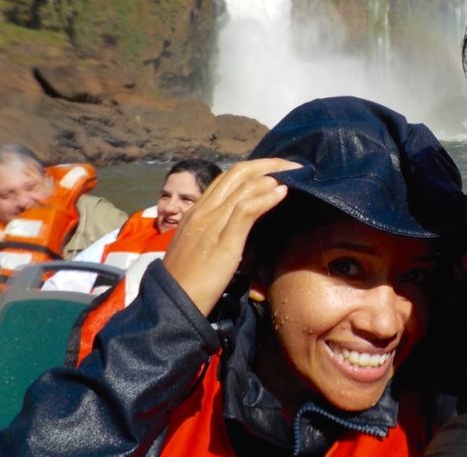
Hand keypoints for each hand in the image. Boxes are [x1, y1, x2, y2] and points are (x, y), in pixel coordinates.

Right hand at [162, 158, 299, 315]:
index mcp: (195, 212)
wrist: (173, 302)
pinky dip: (266, 197)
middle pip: (236, 174)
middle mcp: (202, 211)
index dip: (253, 169)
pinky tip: (282, 192)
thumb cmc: (186, 281)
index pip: (226, 178)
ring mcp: (211, 223)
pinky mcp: (223, 240)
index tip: (274, 170)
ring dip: (272, 176)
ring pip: (243, 186)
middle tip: (291, 165)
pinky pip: (246, 210)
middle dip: (267, 164)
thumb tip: (238, 226)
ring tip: (293, 174)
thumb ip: (213, 231)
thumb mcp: (197, 247)